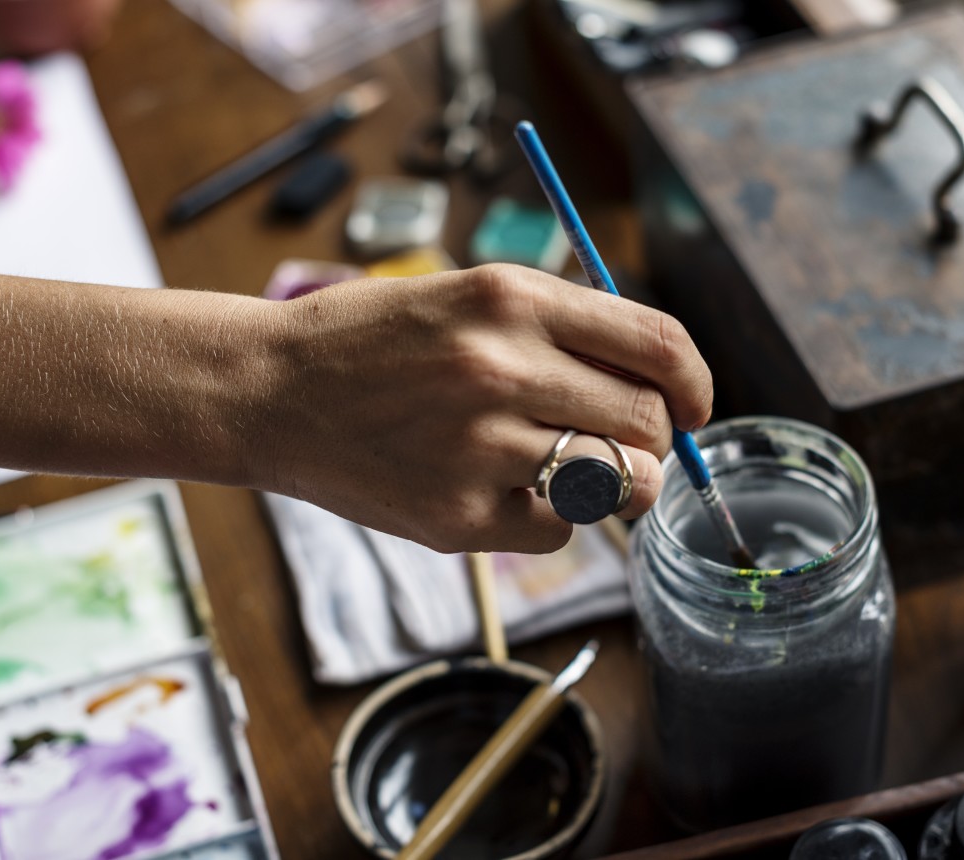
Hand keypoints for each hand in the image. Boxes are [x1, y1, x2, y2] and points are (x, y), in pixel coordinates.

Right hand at [255, 264, 712, 553]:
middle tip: (624, 440)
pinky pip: (560, 530)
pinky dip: (555, 517)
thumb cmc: (374, 341)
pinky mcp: (456, 517)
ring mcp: (478, 447)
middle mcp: (501, 368)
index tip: (695, 403)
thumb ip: (562, 329)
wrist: (268, 391)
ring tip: (576, 468)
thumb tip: (661, 382)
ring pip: (617, 482)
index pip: (657, 343)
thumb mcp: (468, 296)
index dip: (695, 380)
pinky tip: (508, 492)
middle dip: (654, 437)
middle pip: (647, 420)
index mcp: (511, 299)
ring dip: (616, 482)